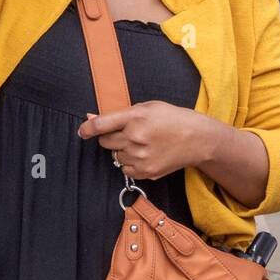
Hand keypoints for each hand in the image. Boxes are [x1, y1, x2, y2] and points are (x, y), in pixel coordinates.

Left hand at [78, 101, 213, 180]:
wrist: (196, 139)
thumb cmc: (171, 119)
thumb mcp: (147, 107)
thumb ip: (119, 113)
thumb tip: (90, 118)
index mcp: (135, 117)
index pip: (101, 124)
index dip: (87, 128)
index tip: (82, 131)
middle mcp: (136, 138)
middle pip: (105, 142)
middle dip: (110, 137)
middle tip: (127, 132)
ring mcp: (141, 157)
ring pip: (115, 156)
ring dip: (122, 150)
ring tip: (141, 143)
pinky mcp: (146, 172)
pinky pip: (124, 169)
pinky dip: (130, 162)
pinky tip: (145, 154)